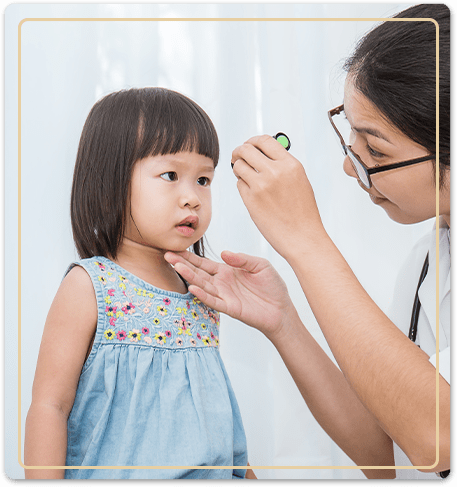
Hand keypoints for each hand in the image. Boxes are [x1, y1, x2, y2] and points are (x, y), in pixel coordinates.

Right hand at [164, 250, 295, 339]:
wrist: (282, 309)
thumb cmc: (272, 286)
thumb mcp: (260, 265)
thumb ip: (242, 259)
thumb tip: (224, 252)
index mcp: (227, 271)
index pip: (204, 263)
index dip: (190, 257)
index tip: (174, 249)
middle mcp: (222, 283)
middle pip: (198, 272)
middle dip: (183, 264)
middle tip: (167, 255)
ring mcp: (224, 295)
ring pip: (202, 285)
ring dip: (189, 276)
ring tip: (176, 266)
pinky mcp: (230, 308)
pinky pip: (213, 301)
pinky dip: (203, 295)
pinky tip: (192, 287)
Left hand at [231, 135, 324, 259]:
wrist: (302, 237)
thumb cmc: (302, 213)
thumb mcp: (299, 181)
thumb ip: (282, 165)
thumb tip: (264, 153)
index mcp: (290, 164)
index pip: (264, 140)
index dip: (252, 141)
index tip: (248, 145)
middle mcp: (275, 172)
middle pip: (246, 149)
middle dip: (239, 152)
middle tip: (237, 157)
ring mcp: (261, 185)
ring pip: (239, 166)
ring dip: (238, 169)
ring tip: (245, 177)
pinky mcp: (251, 199)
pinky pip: (239, 184)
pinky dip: (242, 186)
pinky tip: (252, 194)